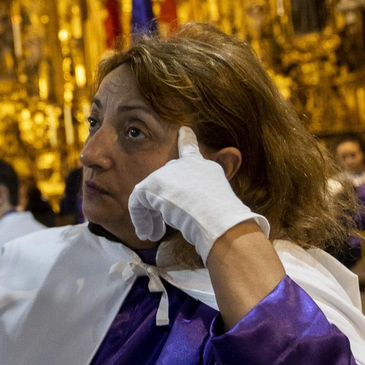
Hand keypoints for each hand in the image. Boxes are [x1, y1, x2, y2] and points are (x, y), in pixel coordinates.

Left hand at [128, 127, 267, 262]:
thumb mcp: (219, 199)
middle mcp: (181, 165)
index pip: (191, 149)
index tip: (183, 130)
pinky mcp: (151, 185)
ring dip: (150, 216)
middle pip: (164, 182)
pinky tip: (148, 233)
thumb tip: (227, 206)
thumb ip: (209, 195)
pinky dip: (141, 219)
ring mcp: (165, 173)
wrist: (216, 217)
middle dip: (161, 204)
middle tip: (161, 226)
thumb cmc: (223, 215)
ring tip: (154, 234)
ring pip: (148, 195)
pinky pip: (137, 203)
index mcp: (200, 166)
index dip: (187, 140)